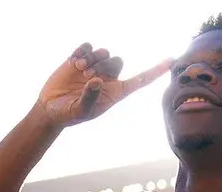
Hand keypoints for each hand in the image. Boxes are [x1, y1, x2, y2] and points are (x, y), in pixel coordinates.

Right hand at [34, 43, 171, 127]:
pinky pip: (87, 46)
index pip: (140, 80)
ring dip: (92, 59)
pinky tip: (74, 62)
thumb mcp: (80, 111)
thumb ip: (90, 98)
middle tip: (86, 75)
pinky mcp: (79, 59)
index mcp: (114, 92)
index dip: (155, 70)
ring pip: (103, 52)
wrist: (50, 109)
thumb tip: (98, 81)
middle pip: (117, 61)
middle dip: (103, 65)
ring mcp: (93, 67)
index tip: (172, 60)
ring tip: (78, 70)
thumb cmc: (68, 114)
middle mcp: (107, 78)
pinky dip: (82, 51)